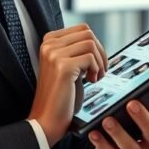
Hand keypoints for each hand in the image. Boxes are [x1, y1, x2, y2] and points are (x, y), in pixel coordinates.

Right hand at [29, 24, 106, 145]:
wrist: (47, 119)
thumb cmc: (61, 95)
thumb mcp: (68, 65)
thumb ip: (76, 50)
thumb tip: (95, 40)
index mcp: (49, 41)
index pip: (82, 29)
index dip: (96, 44)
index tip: (96, 62)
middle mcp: (49, 45)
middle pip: (88, 33)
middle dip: (100, 52)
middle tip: (99, 70)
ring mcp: (54, 54)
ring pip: (91, 43)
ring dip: (99, 61)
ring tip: (95, 76)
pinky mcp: (62, 66)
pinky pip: (90, 57)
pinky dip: (96, 69)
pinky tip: (91, 81)